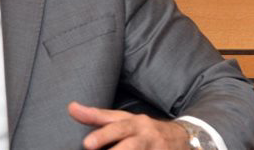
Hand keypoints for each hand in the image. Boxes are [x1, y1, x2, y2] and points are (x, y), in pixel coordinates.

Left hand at [68, 102, 188, 149]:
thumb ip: (97, 116)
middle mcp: (146, 137)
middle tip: (91, 148)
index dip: (102, 136)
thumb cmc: (143, 130)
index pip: (116, 127)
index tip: (86, 144)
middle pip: (130, 146)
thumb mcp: (123, 120)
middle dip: (113, 148)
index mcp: (134, 123)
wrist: (183, 139)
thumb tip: (70, 107)